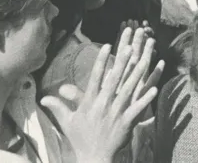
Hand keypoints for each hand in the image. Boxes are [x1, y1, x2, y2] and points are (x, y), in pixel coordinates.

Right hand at [40, 32, 161, 162]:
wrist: (93, 159)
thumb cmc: (80, 139)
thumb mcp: (67, 122)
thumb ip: (58, 107)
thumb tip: (43, 98)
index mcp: (90, 102)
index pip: (95, 77)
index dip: (101, 60)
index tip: (106, 45)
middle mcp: (103, 105)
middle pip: (113, 80)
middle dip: (121, 62)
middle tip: (128, 46)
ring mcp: (115, 114)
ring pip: (127, 90)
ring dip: (136, 75)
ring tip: (144, 61)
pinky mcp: (125, 123)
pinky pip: (137, 109)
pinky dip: (145, 100)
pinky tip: (154, 89)